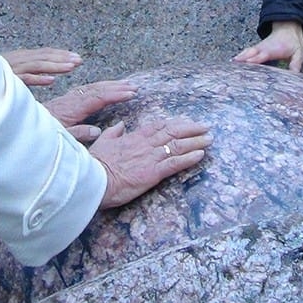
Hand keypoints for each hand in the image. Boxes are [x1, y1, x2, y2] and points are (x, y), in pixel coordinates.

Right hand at [3, 47, 81, 86]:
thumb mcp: (14, 71)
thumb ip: (30, 73)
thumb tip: (50, 78)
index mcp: (22, 57)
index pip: (45, 54)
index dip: (61, 55)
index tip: (77, 58)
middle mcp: (19, 59)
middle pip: (44, 57)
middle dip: (63, 58)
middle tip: (80, 60)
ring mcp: (13, 67)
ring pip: (38, 65)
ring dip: (56, 66)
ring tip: (71, 68)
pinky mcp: (7, 77)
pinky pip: (24, 78)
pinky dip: (38, 79)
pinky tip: (51, 81)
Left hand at [44, 80, 137, 142]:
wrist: (20, 128)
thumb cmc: (39, 137)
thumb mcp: (58, 139)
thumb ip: (77, 135)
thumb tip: (96, 131)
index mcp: (70, 109)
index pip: (97, 98)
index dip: (114, 95)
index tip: (130, 93)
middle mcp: (70, 101)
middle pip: (96, 89)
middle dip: (116, 87)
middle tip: (133, 86)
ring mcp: (67, 100)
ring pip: (91, 88)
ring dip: (109, 85)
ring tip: (125, 84)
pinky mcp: (65, 101)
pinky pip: (85, 90)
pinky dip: (98, 87)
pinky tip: (104, 87)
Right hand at [91, 117, 211, 208]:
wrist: (93, 180)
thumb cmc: (96, 163)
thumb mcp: (103, 142)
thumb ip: (113, 132)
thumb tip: (120, 125)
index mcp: (135, 137)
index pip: (160, 126)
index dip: (176, 123)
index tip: (187, 122)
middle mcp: (146, 145)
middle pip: (173, 132)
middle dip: (191, 129)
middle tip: (206, 127)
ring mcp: (151, 158)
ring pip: (178, 146)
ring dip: (195, 142)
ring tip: (209, 139)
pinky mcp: (153, 173)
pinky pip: (175, 164)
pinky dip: (189, 158)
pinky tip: (200, 155)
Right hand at [232, 20, 302, 71]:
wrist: (288, 28)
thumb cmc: (293, 42)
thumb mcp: (299, 52)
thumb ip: (295, 63)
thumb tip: (293, 75)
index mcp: (272, 50)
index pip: (260, 56)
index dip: (253, 60)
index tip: (245, 64)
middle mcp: (262, 49)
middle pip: (249, 54)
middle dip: (240, 60)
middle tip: (232, 68)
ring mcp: (258, 48)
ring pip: (245, 53)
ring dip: (238, 59)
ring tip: (229, 67)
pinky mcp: (256, 50)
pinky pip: (246, 53)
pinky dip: (239, 58)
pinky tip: (233, 63)